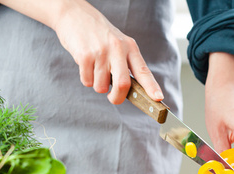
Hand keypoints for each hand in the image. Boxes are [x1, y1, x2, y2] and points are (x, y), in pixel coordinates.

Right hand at [0, 0, 163, 103]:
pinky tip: (85, 64)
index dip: (151, 86)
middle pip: (123, 85)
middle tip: (113, 98)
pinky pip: (87, 81)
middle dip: (117, 98)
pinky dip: (86, 79)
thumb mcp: (118, 43)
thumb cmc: (98, 34)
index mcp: (130, 47)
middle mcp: (117, 49)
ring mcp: (101, 52)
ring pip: (101, 87)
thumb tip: (128, 90)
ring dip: (97, 85)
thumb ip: (125, 63)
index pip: (143, 70)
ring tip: (95, 68)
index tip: (158, 98)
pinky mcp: (84, 56)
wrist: (75, 15)